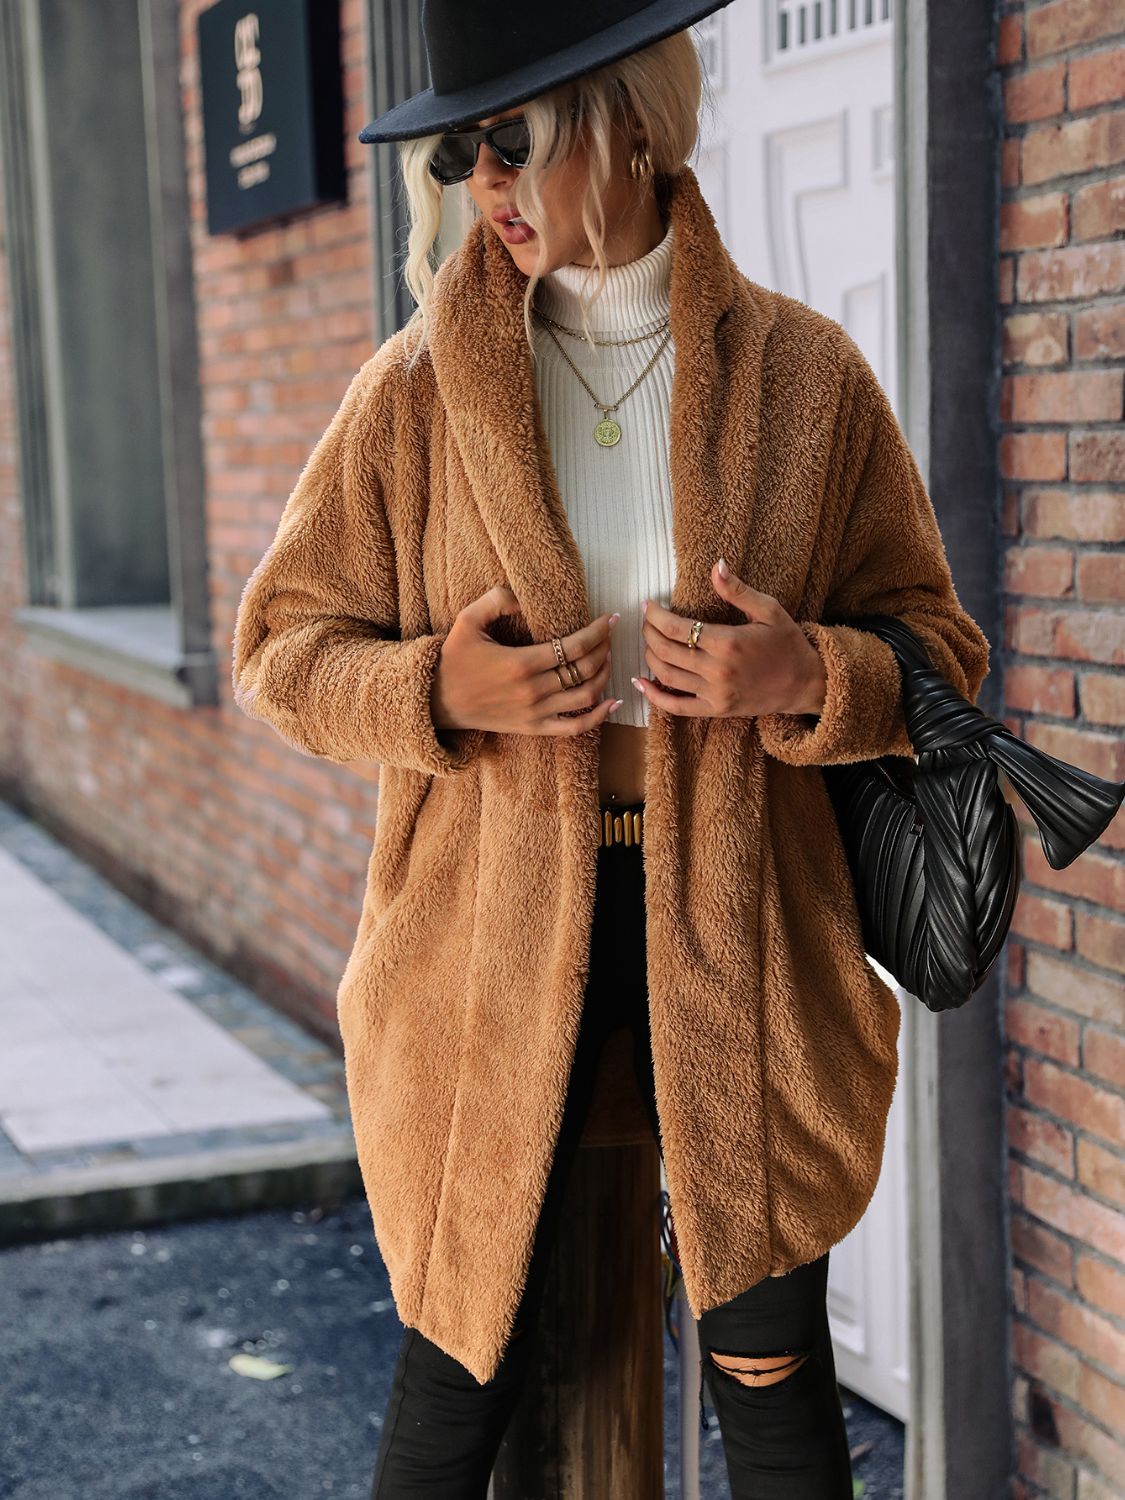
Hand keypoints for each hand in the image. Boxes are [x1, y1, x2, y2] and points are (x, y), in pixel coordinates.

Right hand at [432, 586, 622, 735]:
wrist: (437, 702)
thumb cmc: (453, 659)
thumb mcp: (467, 621)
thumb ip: (496, 600)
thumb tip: (524, 598)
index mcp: (521, 663)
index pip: (575, 646)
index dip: (598, 631)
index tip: (610, 619)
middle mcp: (533, 690)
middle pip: (585, 669)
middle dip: (604, 649)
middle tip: (608, 636)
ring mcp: (535, 713)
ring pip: (586, 695)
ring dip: (604, 676)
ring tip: (607, 659)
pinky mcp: (533, 728)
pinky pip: (575, 728)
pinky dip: (599, 716)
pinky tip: (612, 701)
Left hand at [634, 558, 827, 718]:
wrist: (805, 684)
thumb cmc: (787, 643)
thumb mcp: (769, 610)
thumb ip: (738, 591)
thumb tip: (716, 565)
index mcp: (728, 642)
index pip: (676, 628)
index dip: (655, 615)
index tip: (648, 604)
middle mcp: (717, 670)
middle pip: (666, 651)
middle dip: (648, 633)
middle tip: (646, 621)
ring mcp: (715, 694)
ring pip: (666, 676)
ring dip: (649, 657)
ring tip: (648, 642)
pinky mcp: (715, 710)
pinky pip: (676, 707)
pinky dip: (654, 696)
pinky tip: (641, 682)